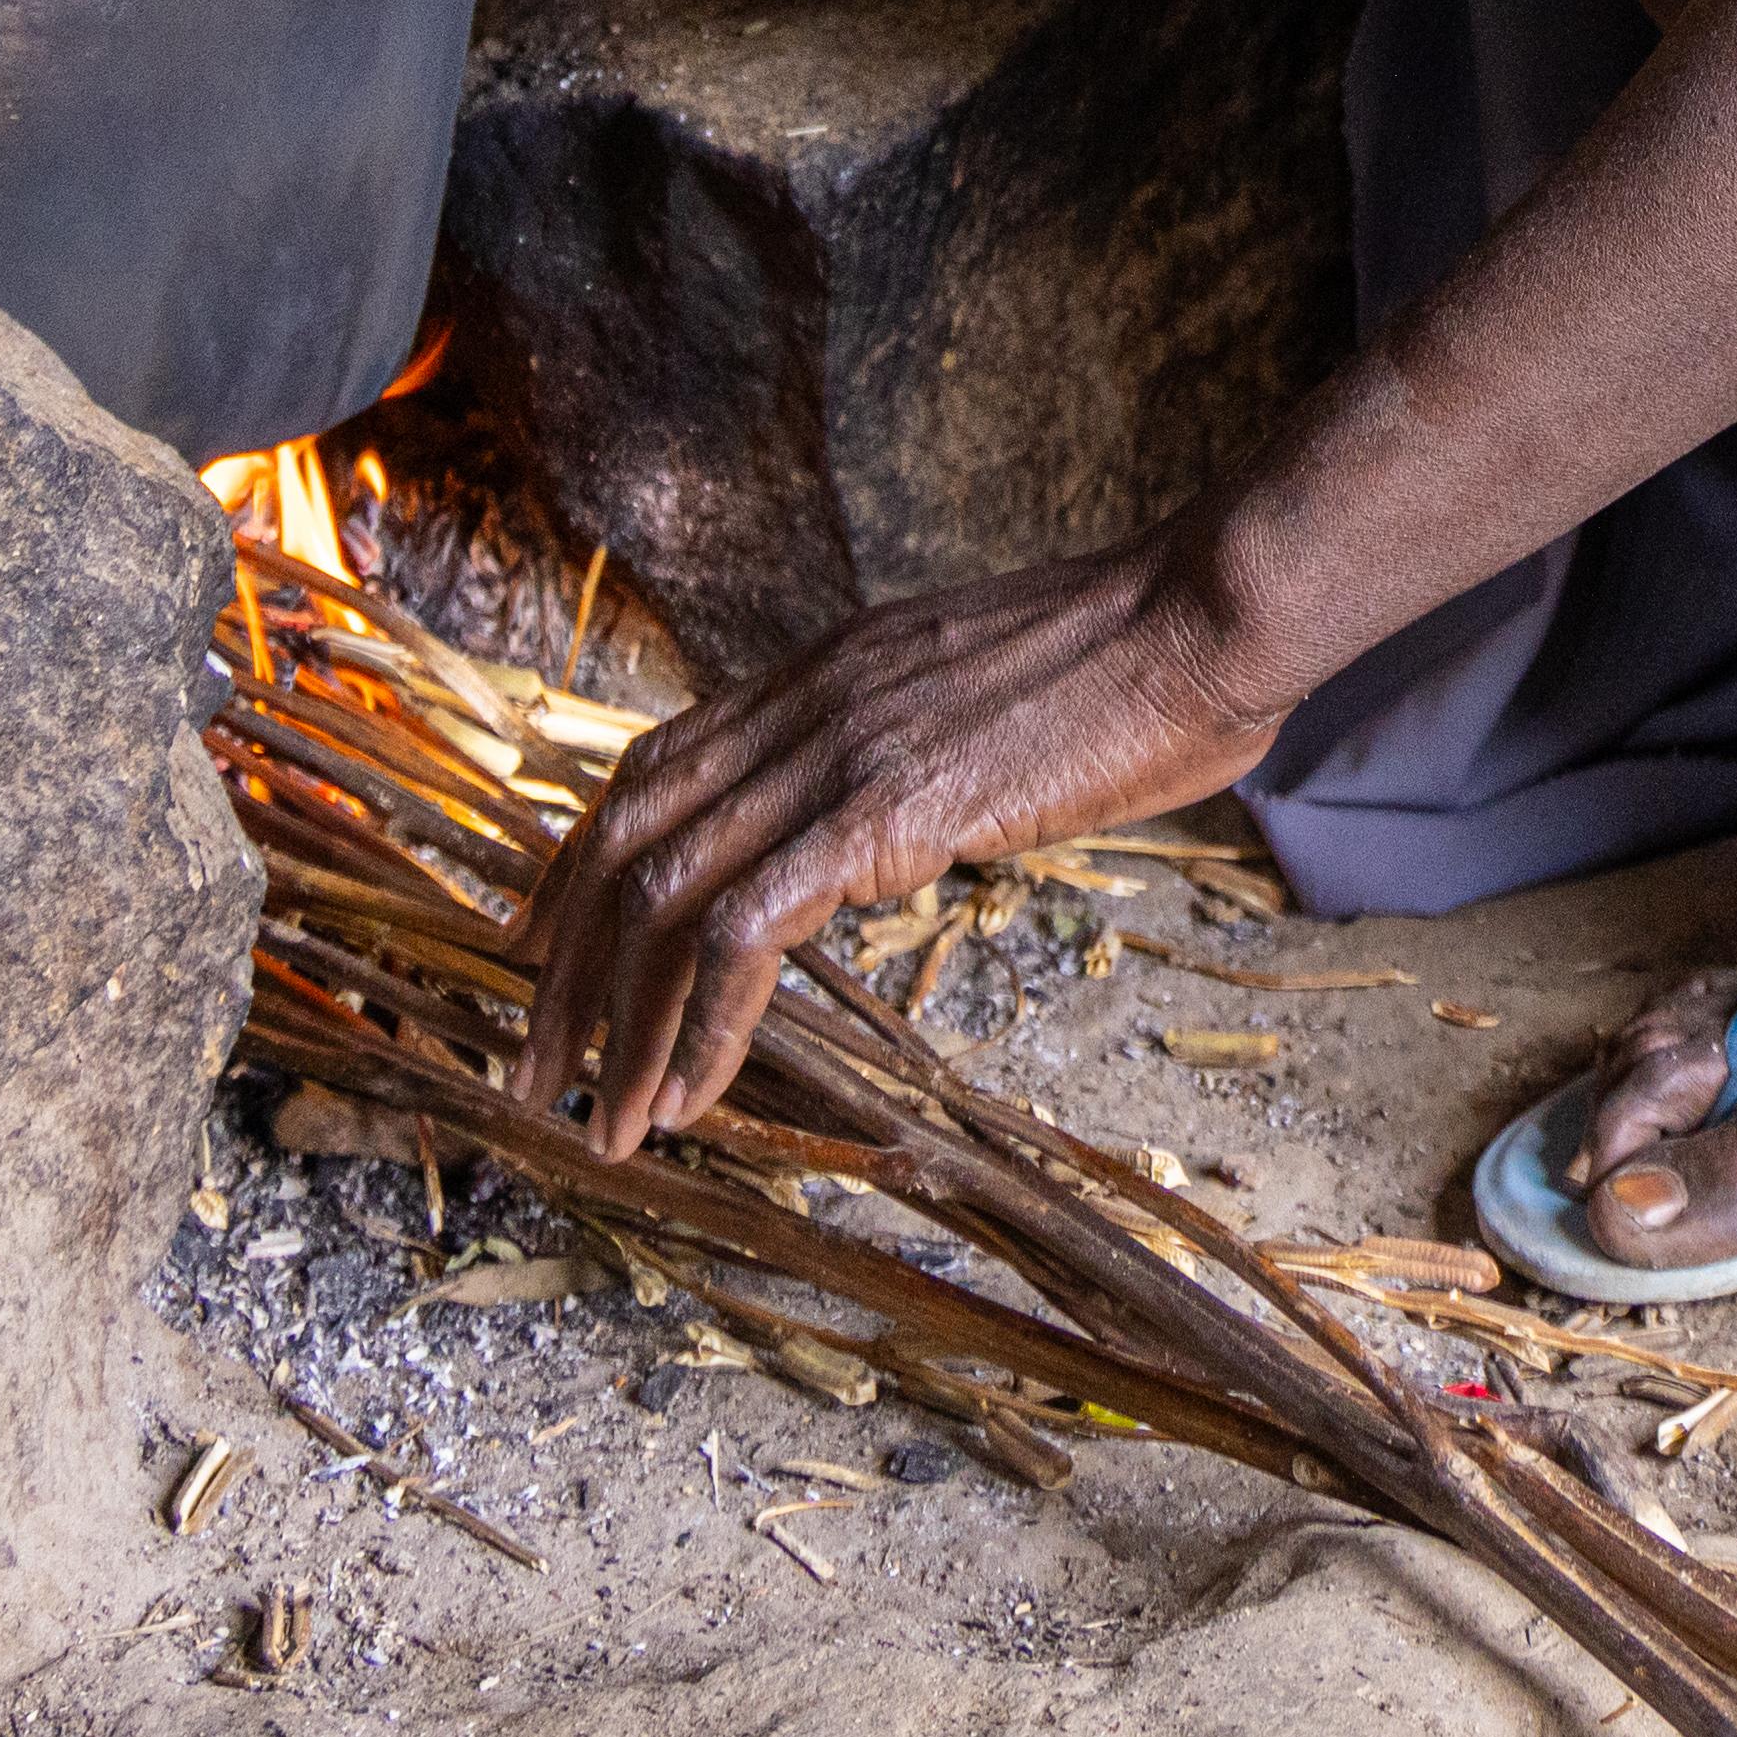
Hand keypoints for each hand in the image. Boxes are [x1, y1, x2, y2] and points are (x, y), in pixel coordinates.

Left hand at [513, 531, 1296, 1151]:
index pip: (652, 769)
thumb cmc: (1137, 664)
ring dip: (615, 1024)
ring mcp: (834, 756)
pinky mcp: (881, 815)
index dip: (578, 867)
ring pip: (661, 897)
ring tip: (606, 1123)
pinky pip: (744, 934)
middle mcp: (802, 706)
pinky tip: (693, 1096)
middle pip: (625, 838)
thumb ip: (917, 744)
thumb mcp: (985, 695)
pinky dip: (699, 1026)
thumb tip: (910, 812)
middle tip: (534, 1069)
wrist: (1202, 613)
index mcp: (821, 675)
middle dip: (562, 967)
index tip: (540, 951)